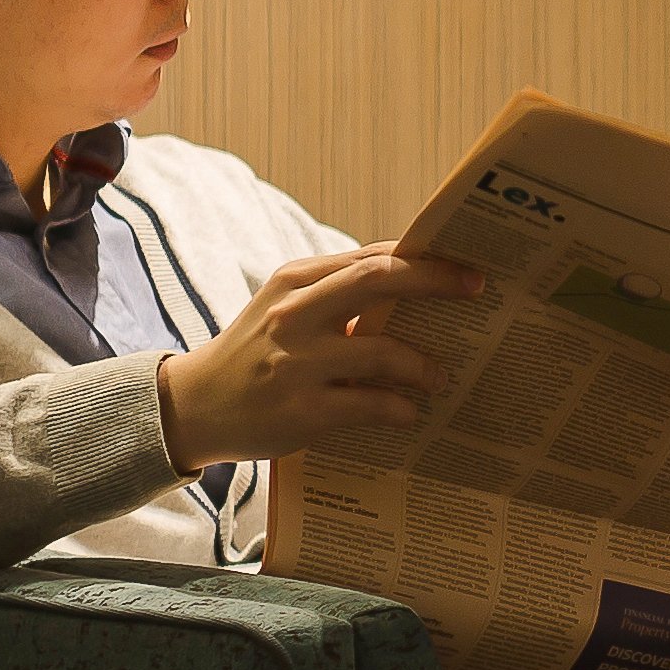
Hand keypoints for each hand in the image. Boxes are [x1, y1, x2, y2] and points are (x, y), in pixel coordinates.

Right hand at [157, 248, 486, 465]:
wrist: (194, 407)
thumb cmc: (256, 353)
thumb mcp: (285, 308)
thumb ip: (338, 293)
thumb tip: (417, 281)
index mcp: (295, 281)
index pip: (371, 256)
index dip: (425, 258)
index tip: (467, 265)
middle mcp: (294, 314)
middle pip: (378, 280)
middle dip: (435, 281)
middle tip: (475, 290)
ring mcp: (297, 363)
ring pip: (382, 352)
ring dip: (423, 365)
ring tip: (439, 377)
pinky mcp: (301, 411)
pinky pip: (370, 405)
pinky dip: (400, 408)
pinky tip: (410, 413)